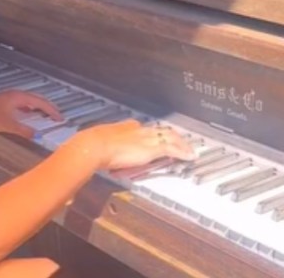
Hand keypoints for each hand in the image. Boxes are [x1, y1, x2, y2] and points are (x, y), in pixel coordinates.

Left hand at [0, 90, 62, 138]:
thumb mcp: (8, 125)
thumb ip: (23, 130)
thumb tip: (36, 134)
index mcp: (19, 97)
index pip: (40, 102)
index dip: (51, 110)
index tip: (59, 118)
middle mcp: (15, 95)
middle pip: (36, 100)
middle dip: (47, 108)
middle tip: (56, 116)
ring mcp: (9, 98)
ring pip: (29, 102)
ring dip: (38, 109)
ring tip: (46, 117)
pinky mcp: (4, 103)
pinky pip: (22, 105)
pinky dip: (29, 110)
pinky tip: (28, 117)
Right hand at [79, 120, 195, 170]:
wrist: (95, 146)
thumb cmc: (93, 145)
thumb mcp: (102, 142)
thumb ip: (107, 145)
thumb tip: (106, 152)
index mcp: (127, 127)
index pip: (147, 129)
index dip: (156, 134)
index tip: (160, 138)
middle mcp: (139, 130)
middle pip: (162, 131)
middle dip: (174, 136)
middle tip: (182, 142)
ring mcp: (146, 138)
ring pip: (171, 137)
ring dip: (182, 144)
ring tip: (190, 150)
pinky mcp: (151, 148)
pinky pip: (172, 149)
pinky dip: (182, 152)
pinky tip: (189, 157)